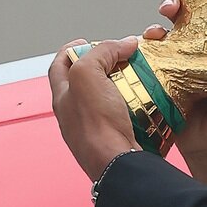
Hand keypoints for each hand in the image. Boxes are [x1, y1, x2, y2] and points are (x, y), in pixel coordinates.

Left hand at [48, 37, 140, 178]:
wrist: (118, 164)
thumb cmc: (97, 126)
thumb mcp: (88, 75)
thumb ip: (101, 53)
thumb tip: (123, 44)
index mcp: (62, 96)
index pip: (60, 64)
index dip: (72, 48)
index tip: (89, 41)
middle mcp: (74, 114)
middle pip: (85, 81)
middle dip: (103, 66)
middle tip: (121, 59)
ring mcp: (93, 129)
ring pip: (106, 99)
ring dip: (122, 86)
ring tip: (138, 79)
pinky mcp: (114, 139)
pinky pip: (124, 117)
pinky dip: (135, 106)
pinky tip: (147, 104)